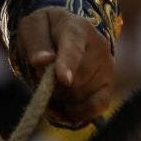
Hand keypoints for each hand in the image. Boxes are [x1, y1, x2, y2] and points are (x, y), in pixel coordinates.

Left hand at [13, 7, 112, 128]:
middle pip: (74, 81)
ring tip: (53, 82)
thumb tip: (42, 62)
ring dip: (61, 98)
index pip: (73, 48)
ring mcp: (107, 69)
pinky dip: (76, 113)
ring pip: (80, 98)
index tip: (64, 79)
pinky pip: (95, 109)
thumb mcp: (33, 27)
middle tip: (43, 74)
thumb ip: (36, 43)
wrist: (64, 32)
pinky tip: (63, 106)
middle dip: (52, 85)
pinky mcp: (108, 87)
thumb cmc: (46, 29)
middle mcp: (99, 48)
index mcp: (77, 29)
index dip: (68, 65)